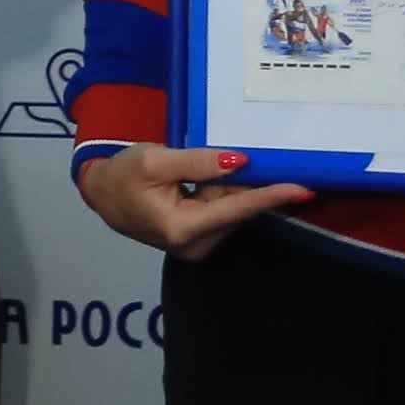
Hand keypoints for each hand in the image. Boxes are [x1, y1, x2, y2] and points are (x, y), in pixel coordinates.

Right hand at [70, 140, 313, 260]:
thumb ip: (199, 162)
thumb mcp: (156, 160)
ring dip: (231, 188)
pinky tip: (210, 180)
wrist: (101, 193)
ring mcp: (196, 247)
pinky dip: (223, 194)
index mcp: (182, 229)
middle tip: (249, 158)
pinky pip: (222, 213)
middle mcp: (194, 246)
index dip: (270, 196)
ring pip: (231, 211)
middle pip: (236, 210)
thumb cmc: (123, 176)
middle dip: (246, 184)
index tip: (302, 188)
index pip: (236, 209)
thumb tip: (241, 163)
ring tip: (209, 169)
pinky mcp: (197, 241)